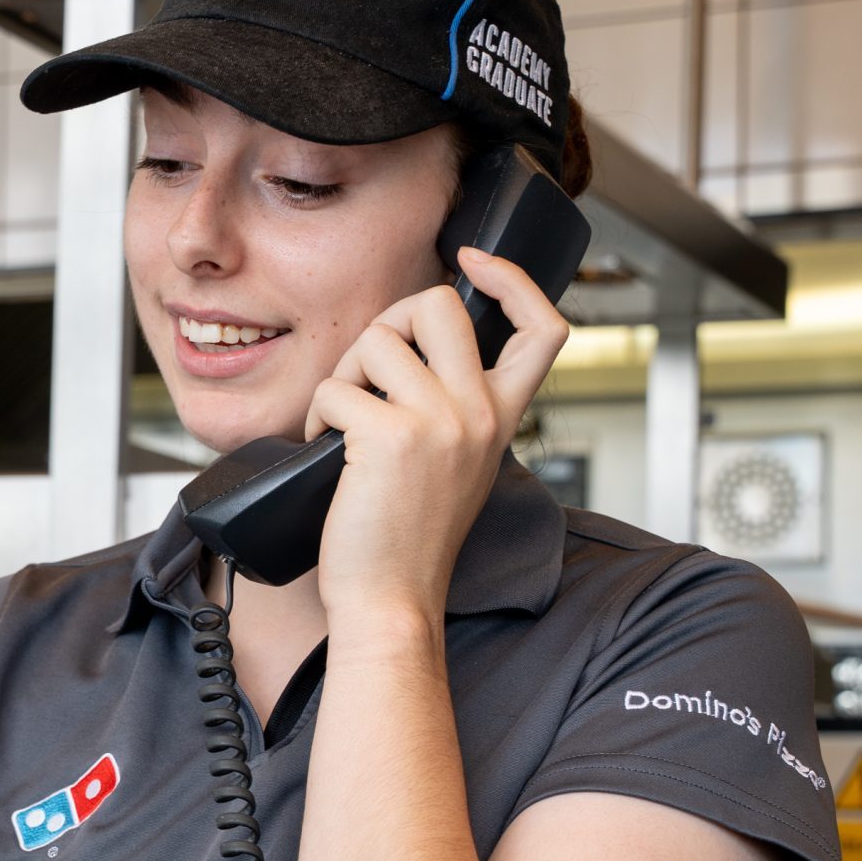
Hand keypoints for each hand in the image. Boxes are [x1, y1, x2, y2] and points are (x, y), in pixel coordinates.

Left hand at [303, 246, 569, 628]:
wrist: (393, 600)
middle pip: (440, 304)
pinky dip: (318, 414)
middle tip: (368, 369)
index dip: (512, 279)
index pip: (544, 327)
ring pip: (376, 339)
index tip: (473, 260)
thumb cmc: (407, 538)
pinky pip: (336, 388)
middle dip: (389, 320)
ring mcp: (441, 422)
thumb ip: (450, 407)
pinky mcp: (392, 436)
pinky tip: (326, 449)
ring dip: (343, 375)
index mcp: (502, 416)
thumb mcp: (455, 463)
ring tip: (341, 423)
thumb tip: (403, 350)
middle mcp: (480, 412)